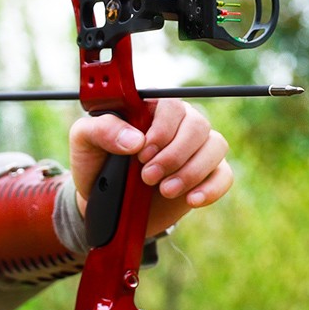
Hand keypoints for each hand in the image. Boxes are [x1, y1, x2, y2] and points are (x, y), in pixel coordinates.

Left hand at [68, 99, 232, 236]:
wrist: (103, 203)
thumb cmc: (94, 164)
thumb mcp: (84, 142)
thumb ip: (101, 130)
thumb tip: (134, 139)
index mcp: (149, 110)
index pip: (171, 105)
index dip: (162, 129)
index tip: (142, 153)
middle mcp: (176, 125)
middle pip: (198, 125)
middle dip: (174, 154)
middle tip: (148, 176)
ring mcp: (194, 150)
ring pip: (215, 146)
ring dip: (192, 170)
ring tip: (165, 190)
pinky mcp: (205, 176)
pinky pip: (224, 175)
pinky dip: (212, 187)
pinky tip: (191, 200)